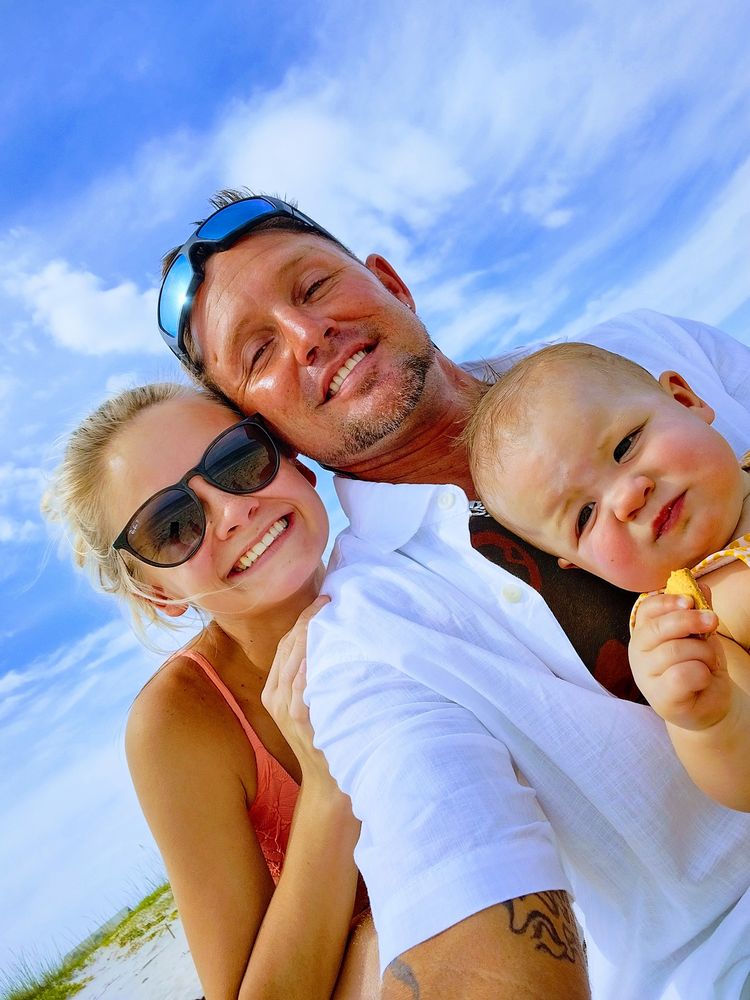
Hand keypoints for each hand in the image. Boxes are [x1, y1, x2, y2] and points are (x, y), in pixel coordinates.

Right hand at [261, 596, 335, 787]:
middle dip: (308, 620)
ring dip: (310, 634)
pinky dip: (310, 664)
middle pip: (288, 647)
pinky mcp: (299, 719)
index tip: (322, 601)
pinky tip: (323, 647)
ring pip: (293, 660)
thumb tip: (327, 641)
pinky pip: (302, 685)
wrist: (328, 781)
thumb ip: (310, 677)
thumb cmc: (325, 737)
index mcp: (273, 691)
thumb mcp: (310, 704)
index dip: (302, 620)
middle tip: (329, 600)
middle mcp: (275, 697)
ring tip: (327, 614)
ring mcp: (285, 708)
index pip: (285, 645)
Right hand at [629, 592, 729, 730]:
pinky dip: (702, 673)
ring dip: (703, 653)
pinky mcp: (660, 698)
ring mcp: (645, 677)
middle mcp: (637, 653)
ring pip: (677, 650)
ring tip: (708, 662)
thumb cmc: (699, 665)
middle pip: (659, 628)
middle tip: (712, 620)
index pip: (646, 609)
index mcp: (644, 634)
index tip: (690, 601)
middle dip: (690, 620)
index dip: (667, 602)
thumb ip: (698, 610)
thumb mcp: (700, 634)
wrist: (708, 704)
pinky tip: (702, 679)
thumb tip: (700, 586)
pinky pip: (684, 674)